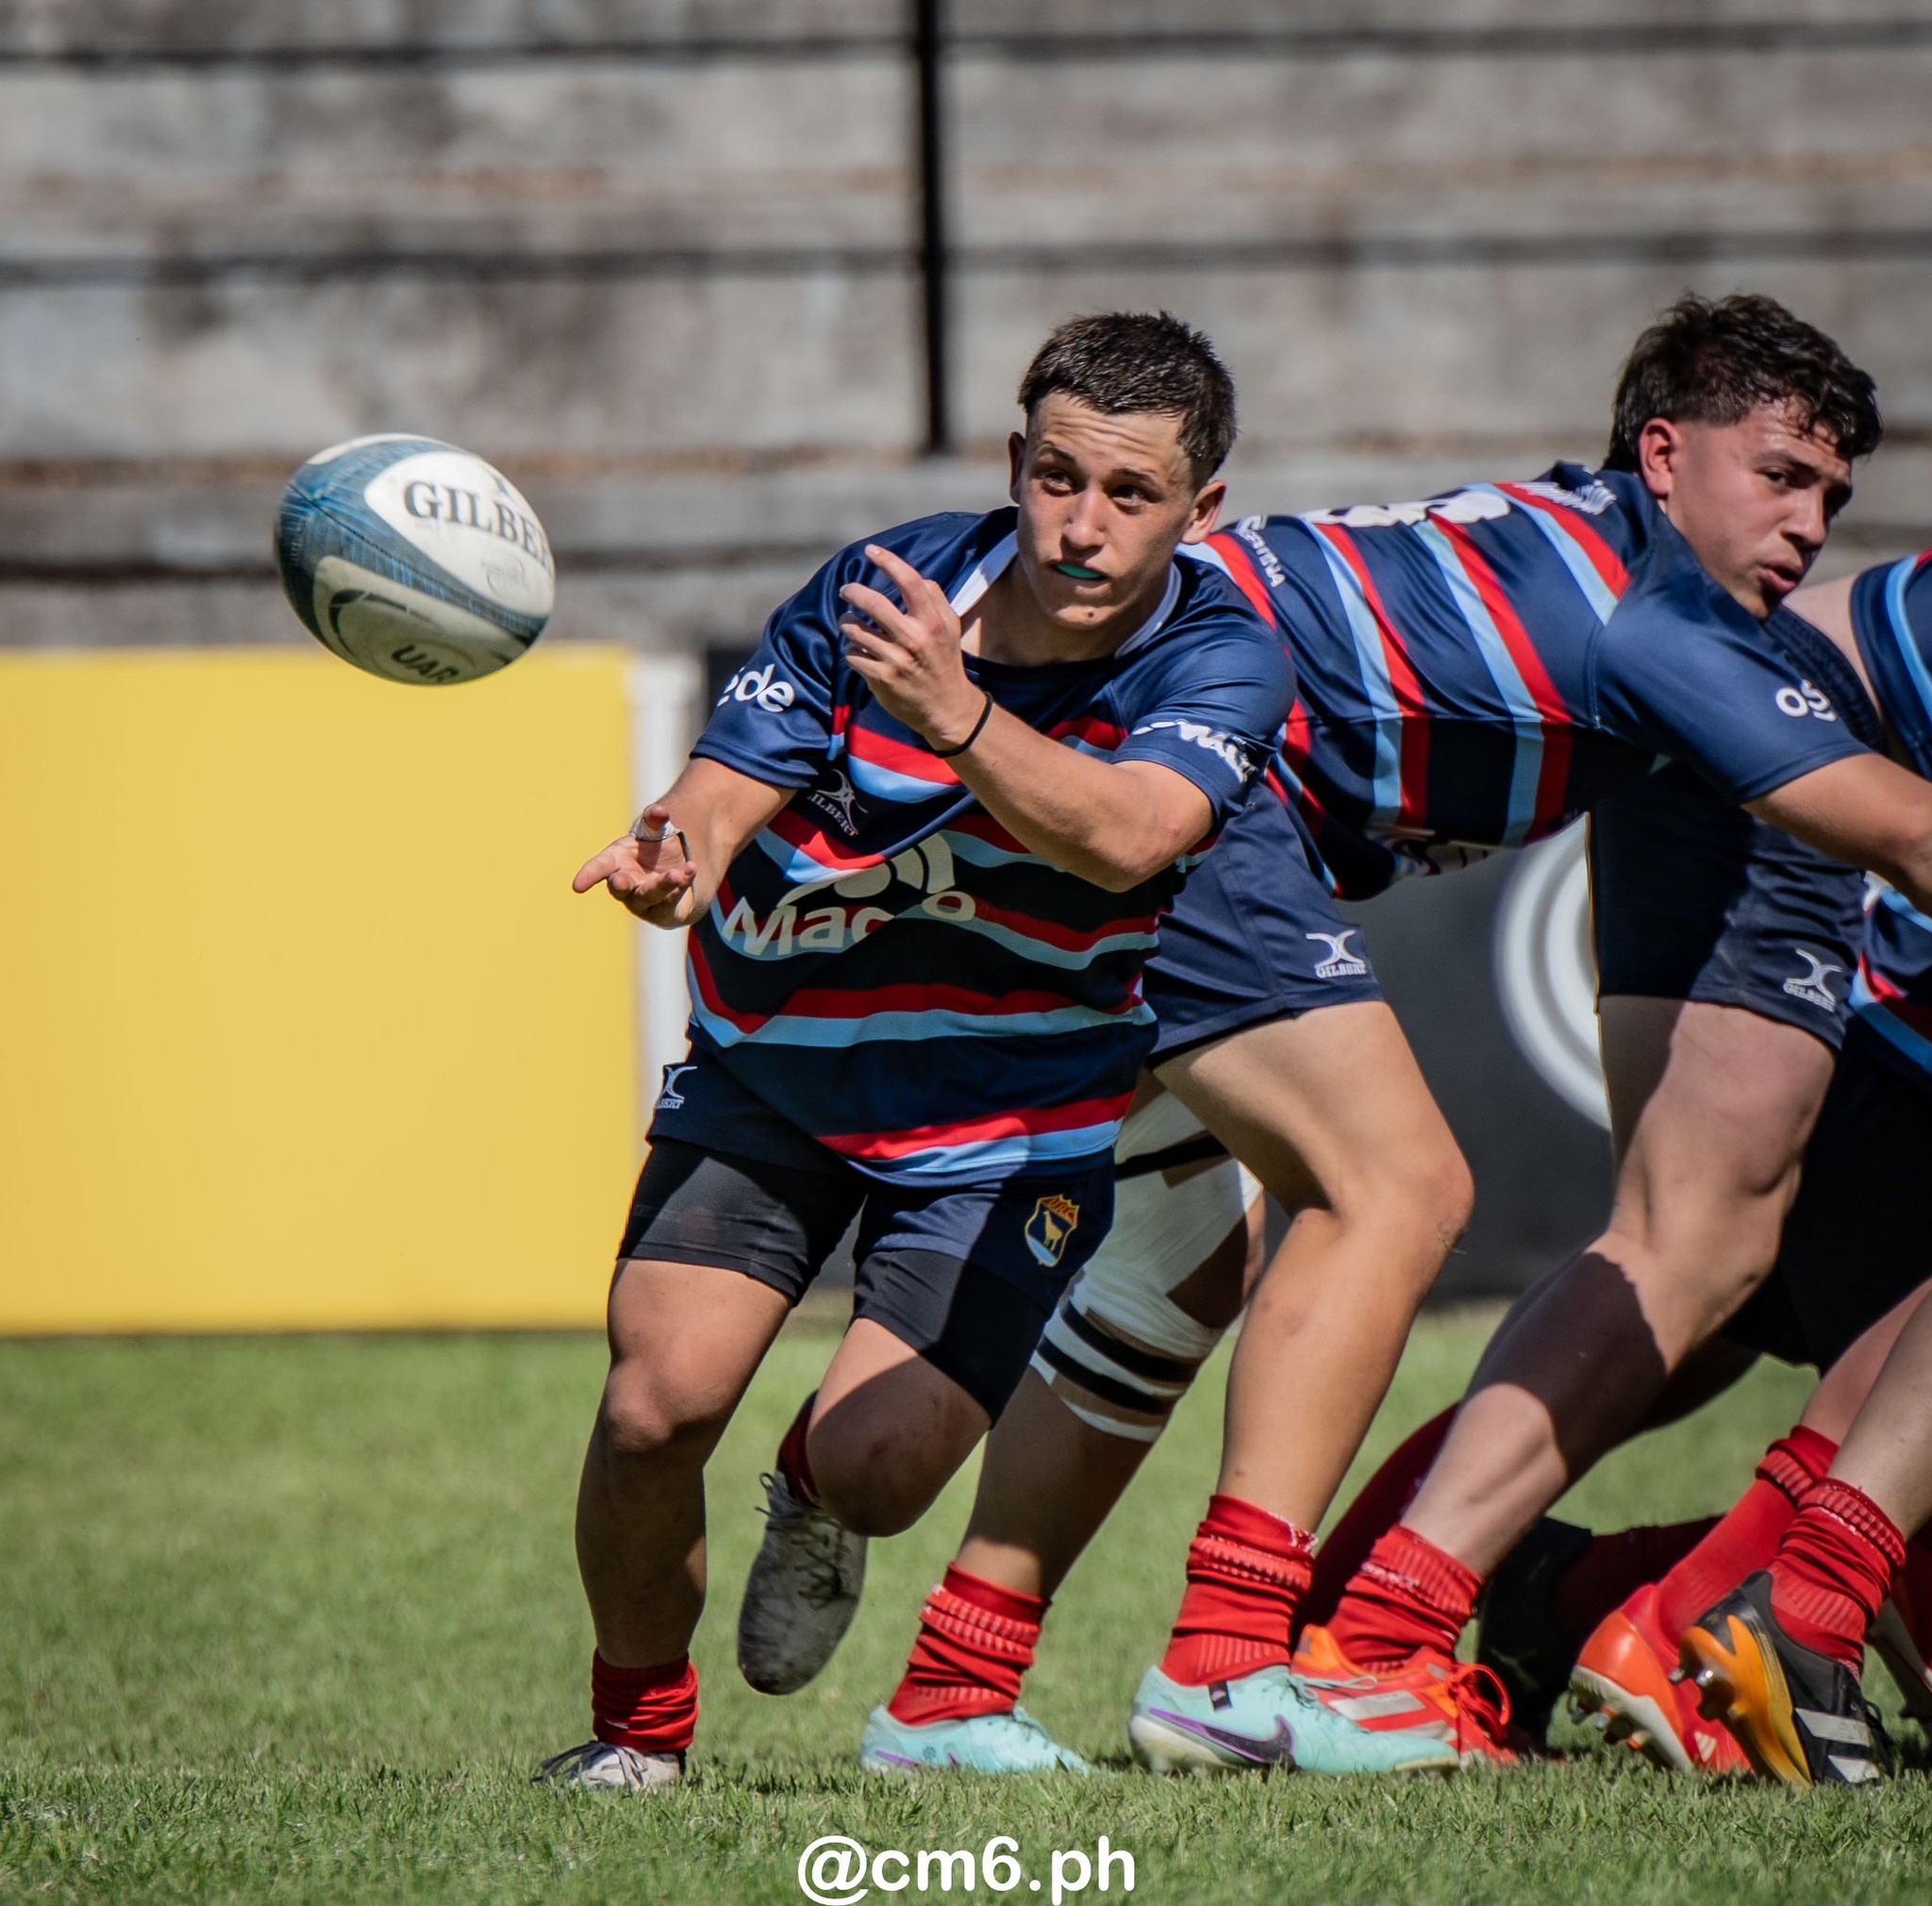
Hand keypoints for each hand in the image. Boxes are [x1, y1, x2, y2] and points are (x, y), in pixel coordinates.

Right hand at [572, 802, 695, 925]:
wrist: (677, 872)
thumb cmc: (655, 850)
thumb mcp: (655, 831)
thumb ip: (655, 820)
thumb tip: (659, 810)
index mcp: (615, 863)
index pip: (598, 868)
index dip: (588, 875)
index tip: (577, 886)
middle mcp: (626, 885)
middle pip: (620, 888)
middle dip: (620, 885)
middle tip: (620, 881)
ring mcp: (643, 902)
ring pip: (649, 895)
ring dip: (663, 884)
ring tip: (677, 873)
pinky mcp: (663, 913)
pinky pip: (671, 902)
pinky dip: (682, 885)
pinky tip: (691, 870)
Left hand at [839, 544, 987, 748]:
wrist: (946, 707)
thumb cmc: (945, 661)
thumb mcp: (951, 627)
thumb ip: (935, 599)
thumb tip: (916, 578)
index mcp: (933, 622)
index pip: (910, 581)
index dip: (888, 561)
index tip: (870, 551)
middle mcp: (914, 639)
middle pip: (874, 603)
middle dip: (853, 592)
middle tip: (846, 590)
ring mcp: (896, 660)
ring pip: (855, 630)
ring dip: (847, 623)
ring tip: (850, 623)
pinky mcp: (881, 679)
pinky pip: (853, 655)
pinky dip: (852, 651)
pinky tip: (859, 652)